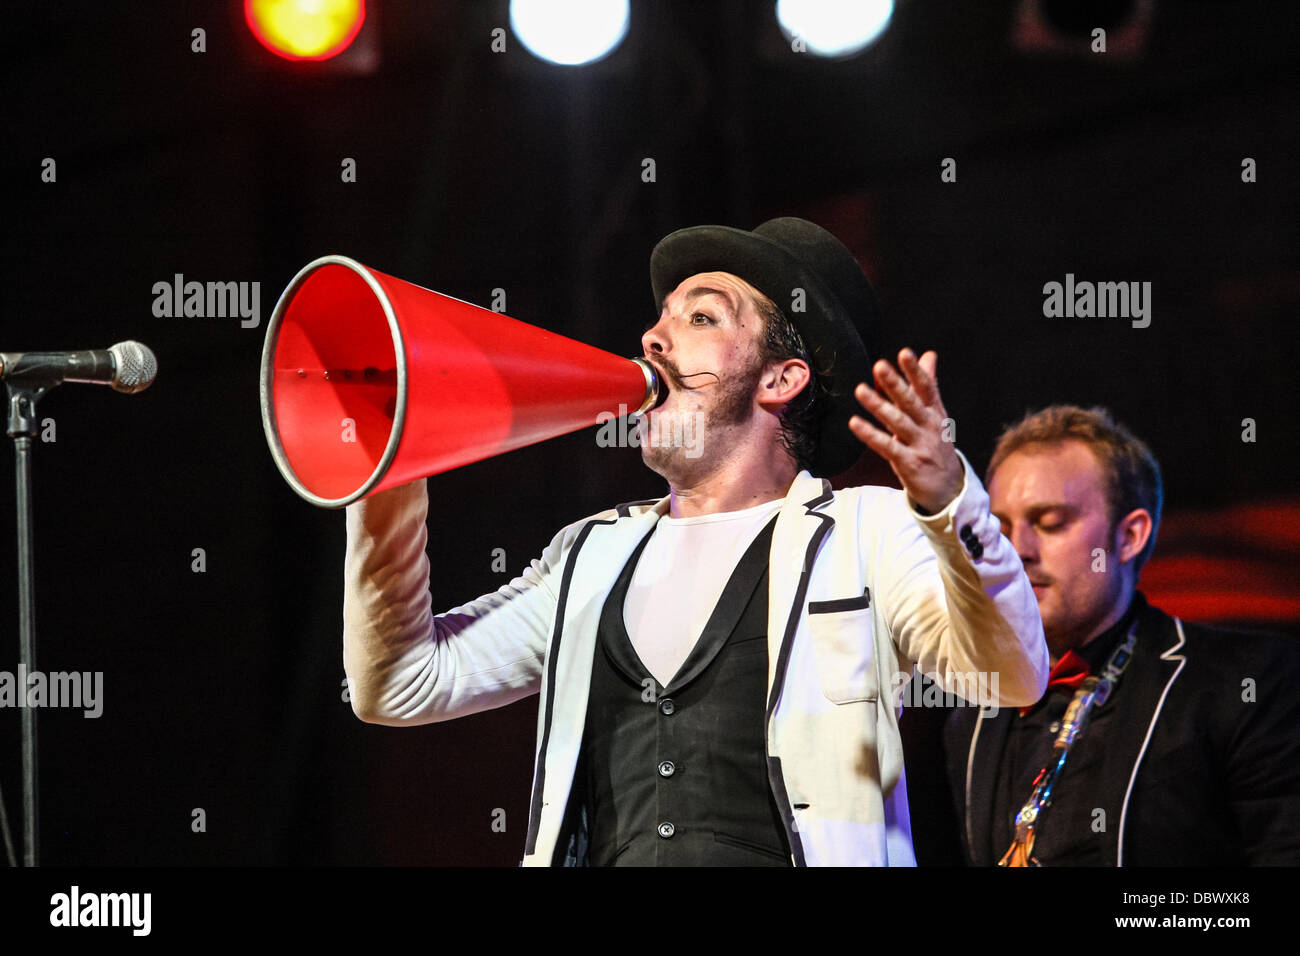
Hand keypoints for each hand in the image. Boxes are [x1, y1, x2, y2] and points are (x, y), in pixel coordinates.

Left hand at [848, 348, 962, 514]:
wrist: (949, 489)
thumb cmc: (936, 445)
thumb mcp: (936, 414)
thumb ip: (928, 384)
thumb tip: (929, 355)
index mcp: (936, 412)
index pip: (926, 388)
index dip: (915, 371)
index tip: (904, 353)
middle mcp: (929, 426)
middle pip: (911, 402)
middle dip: (896, 384)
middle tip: (879, 366)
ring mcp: (920, 445)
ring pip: (898, 422)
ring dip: (878, 406)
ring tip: (860, 390)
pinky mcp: (909, 463)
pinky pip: (887, 447)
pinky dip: (870, 435)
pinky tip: (854, 423)